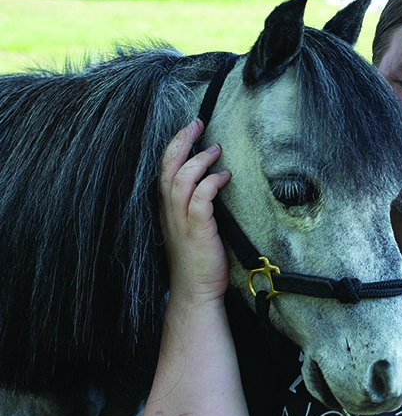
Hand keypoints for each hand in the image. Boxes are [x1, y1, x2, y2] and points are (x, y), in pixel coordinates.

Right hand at [159, 120, 230, 302]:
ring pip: (181, 179)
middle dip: (180, 141)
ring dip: (198, 160)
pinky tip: (224, 177)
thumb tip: (211, 181)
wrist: (194, 292)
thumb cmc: (197, 261)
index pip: (164, 170)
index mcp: (167, 209)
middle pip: (168, 168)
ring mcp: (181, 221)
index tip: (188, 129)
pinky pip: (201, 199)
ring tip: (215, 150)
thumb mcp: (190, 227)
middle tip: (196, 123)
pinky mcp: (197, 230)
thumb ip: (195, 205)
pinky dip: (211, 183)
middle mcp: (170, 212)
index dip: (174, 146)